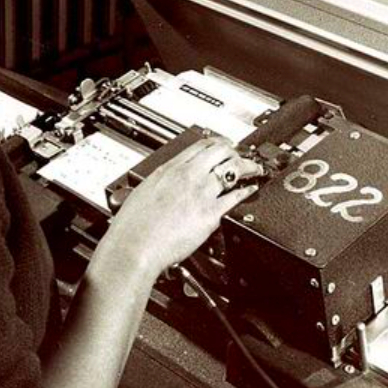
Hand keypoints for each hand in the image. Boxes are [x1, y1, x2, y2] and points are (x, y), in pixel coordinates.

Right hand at [100, 136, 262, 279]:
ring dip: (247, 167)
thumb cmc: (133, 225)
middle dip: (235, 151)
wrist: (135, 245)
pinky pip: (235, 197)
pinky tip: (251, 190)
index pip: (200, 145)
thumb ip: (161, 183)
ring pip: (232, 168)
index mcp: (169, 168)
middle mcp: (187, 176)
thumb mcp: (144, 191)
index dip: (217, 142)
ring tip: (254, 170)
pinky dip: (246, 191)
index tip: (224, 145)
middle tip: (241, 156)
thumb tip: (167, 183)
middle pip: (220, 151)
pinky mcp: (210, 213)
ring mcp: (201, 193)